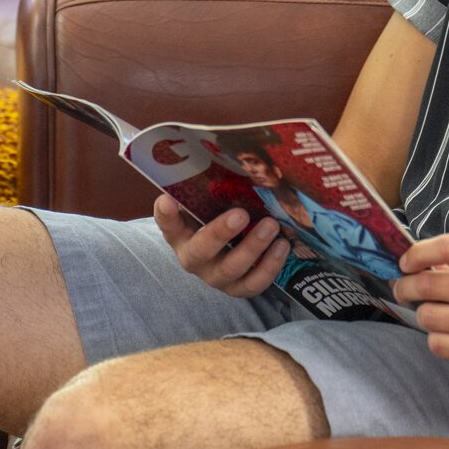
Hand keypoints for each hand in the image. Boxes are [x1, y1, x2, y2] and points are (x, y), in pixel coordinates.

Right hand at [151, 193, 290, 298]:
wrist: (226, 251)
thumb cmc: (214, 218)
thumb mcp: (205, 204)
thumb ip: (204, 188)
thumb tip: (217, 161)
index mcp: (180, 234)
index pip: (167, 224)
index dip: (166, 214)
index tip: (167, 200)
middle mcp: (194, 259)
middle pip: (201, 251)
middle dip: (221, 233)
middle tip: (241, 214)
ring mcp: (217, 277)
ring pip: (232, 269)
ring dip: (253, 248)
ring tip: (271, 225)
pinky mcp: (239, 288)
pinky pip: (254, 284)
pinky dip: (270, 266)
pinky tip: (282, 245)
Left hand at [394, 233, 448, 380]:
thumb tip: (413, 264)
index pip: (447, 248)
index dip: (418, 254)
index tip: (405, 263)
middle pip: (429, 285)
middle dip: (406, 287)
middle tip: (403, 289)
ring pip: (429, 317)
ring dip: (424, 314)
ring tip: (433, 313)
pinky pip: (439, 345)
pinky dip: (436, 338)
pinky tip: (447, 334)